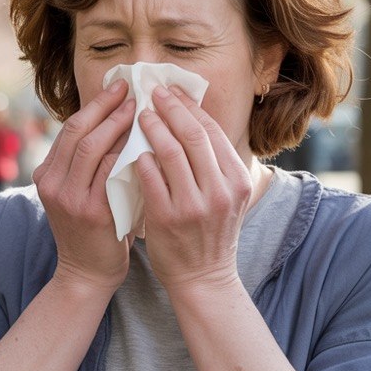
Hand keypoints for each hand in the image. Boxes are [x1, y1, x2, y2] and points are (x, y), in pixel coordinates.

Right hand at [33, 78, 135, 293]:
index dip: (95, 105)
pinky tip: (145, 141)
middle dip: (106, 106)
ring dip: (117, 124)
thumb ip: (91, 163)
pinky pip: (109, 173)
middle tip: (131, 88)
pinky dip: (126, 153)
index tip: (118, 87)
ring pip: (91, 147)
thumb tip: (119, 121)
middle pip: (77, 131)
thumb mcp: (80, 192)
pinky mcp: (90, 213)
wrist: (86, 274)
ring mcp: (69, 198)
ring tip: (140, 108)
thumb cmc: (93, 229)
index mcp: (47, 174)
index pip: (71, 128)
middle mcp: (52, 183)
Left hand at [134, 85, 251, 293]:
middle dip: (171, 108)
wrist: (203, 279)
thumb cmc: (211, 233)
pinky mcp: (168, 219)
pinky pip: (151, 179)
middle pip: (193, 135)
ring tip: (140, 114)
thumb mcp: (228, 197)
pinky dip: (141, 159)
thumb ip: (216, 163)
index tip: (173, 91)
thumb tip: (194, 118)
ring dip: (153, 128)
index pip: (213, 131)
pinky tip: (132, 148)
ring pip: (171, 152)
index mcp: (238, 180)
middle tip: (153, 92)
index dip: (190, 107)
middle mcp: (220, 190)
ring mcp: (194, 206)